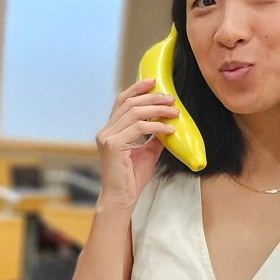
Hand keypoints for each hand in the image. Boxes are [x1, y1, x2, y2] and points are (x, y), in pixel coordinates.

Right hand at [95, 78, 177, 209]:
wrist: (122, 198)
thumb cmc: (132, 178)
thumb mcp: (147, 152)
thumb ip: (153, 137)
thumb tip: (167, 123)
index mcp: (110, 130)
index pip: (121, 101)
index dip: (136, 89)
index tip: (153, 81)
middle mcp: (105, 131)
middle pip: (128, 103)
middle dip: (152, 97)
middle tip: (171, 99)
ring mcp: (107, 137)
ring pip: (134, 113)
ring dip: (157, 109)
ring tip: (174, 112)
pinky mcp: (113, 145)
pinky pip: (139, 128)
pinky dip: (156, 126)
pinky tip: (168, 129)